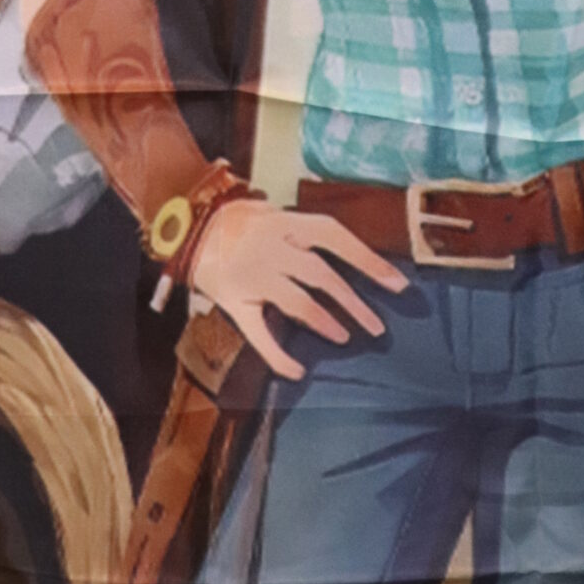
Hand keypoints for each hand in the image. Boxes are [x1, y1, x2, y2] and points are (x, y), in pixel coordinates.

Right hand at [190, 200, 406, 381]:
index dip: (368, 260)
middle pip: (322, 276)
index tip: (397, 284)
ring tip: (346, 337)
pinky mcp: (234, 302)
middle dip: (354, 303)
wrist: (185, 224)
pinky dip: (278, 356)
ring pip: (297, 303)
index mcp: (286, 222)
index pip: (335, 238)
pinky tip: (297, 370)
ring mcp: (253, 276)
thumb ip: (302, 234)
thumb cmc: (237, 220)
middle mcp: (272, 248)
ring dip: (325, 322)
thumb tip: (347, 256)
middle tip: (378, 327)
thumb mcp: (272, 213)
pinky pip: (258, 334)